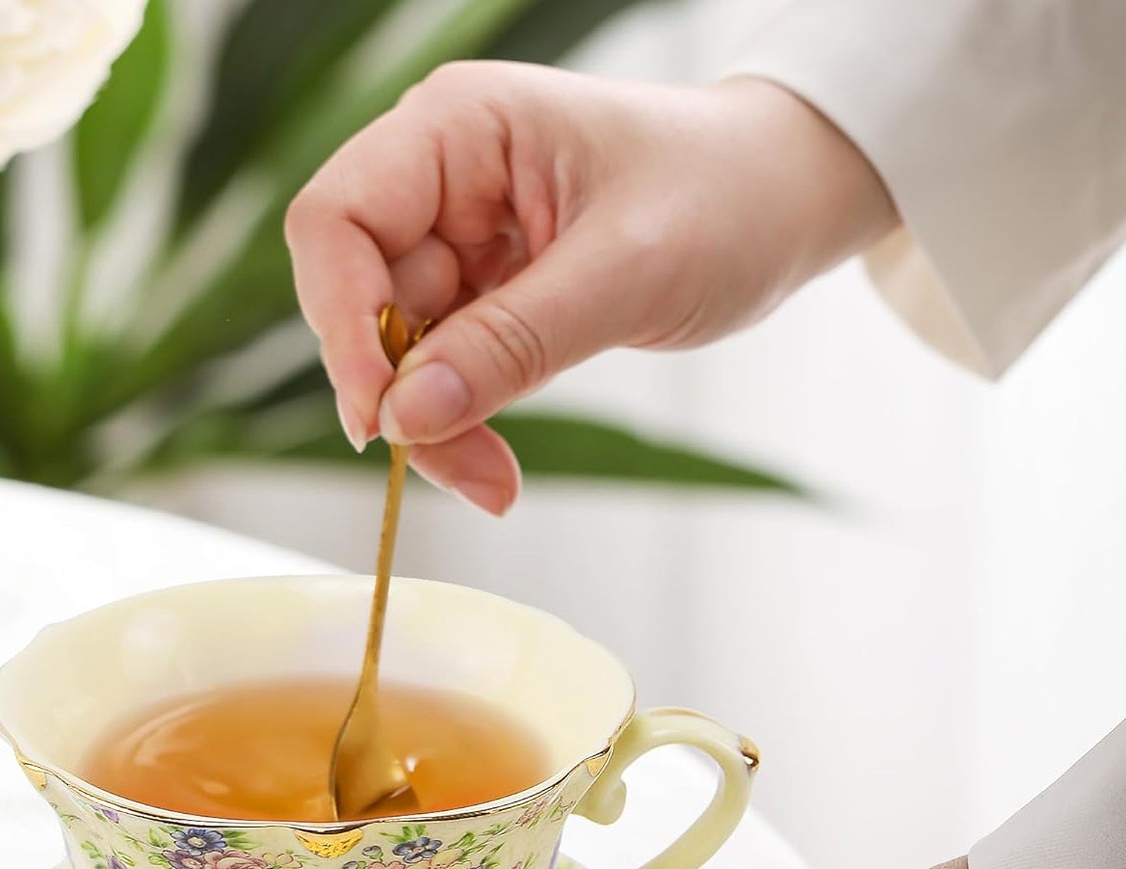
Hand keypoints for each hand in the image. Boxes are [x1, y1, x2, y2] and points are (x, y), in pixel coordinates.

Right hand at [285, 62, 893, 511]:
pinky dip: (460, 422)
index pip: (337, 220)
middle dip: (399, 396)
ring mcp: (459, 238)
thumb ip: (512, 343)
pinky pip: (441, 370)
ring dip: (433, 425)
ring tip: (494, 483)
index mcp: (460, 128)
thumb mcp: (627, 272)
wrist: (788, 199)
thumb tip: (406, 415)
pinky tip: (494, 462)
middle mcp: (441, 178)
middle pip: (359, 299)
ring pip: (396, 351)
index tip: (380, 417)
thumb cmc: (728, 195)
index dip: (339, 323)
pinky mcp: (484, 292)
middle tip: (464, 473)